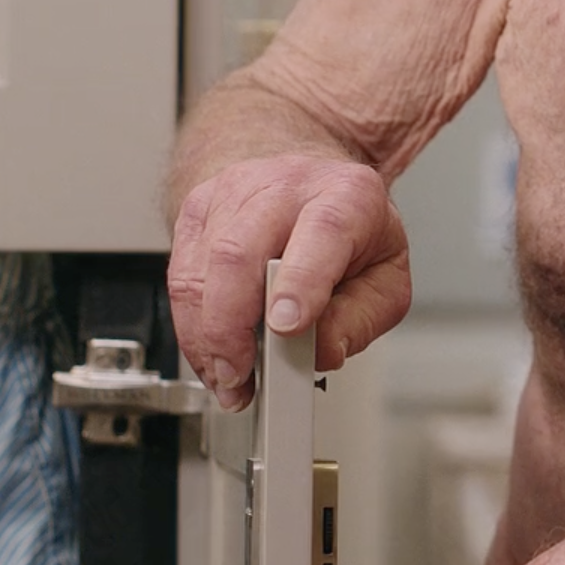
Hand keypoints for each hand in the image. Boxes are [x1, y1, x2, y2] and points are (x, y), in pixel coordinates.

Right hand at [167, 155, 411, 410]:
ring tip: (228, 378)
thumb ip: (359, 319)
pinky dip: (191, 328)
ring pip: (200, 269)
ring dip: (206, 337)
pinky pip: (179, 276)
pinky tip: (211, 354)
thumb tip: (321, 351)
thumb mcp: (385, 279)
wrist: (316, 187)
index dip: (300, 283)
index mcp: (347, 195)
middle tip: (240, 374)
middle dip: (230, 326)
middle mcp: (287, 186)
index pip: (323, 230)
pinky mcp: (197, 211)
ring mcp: (234, 193)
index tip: (287, 328)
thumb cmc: (354, 235)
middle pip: (239, 251)